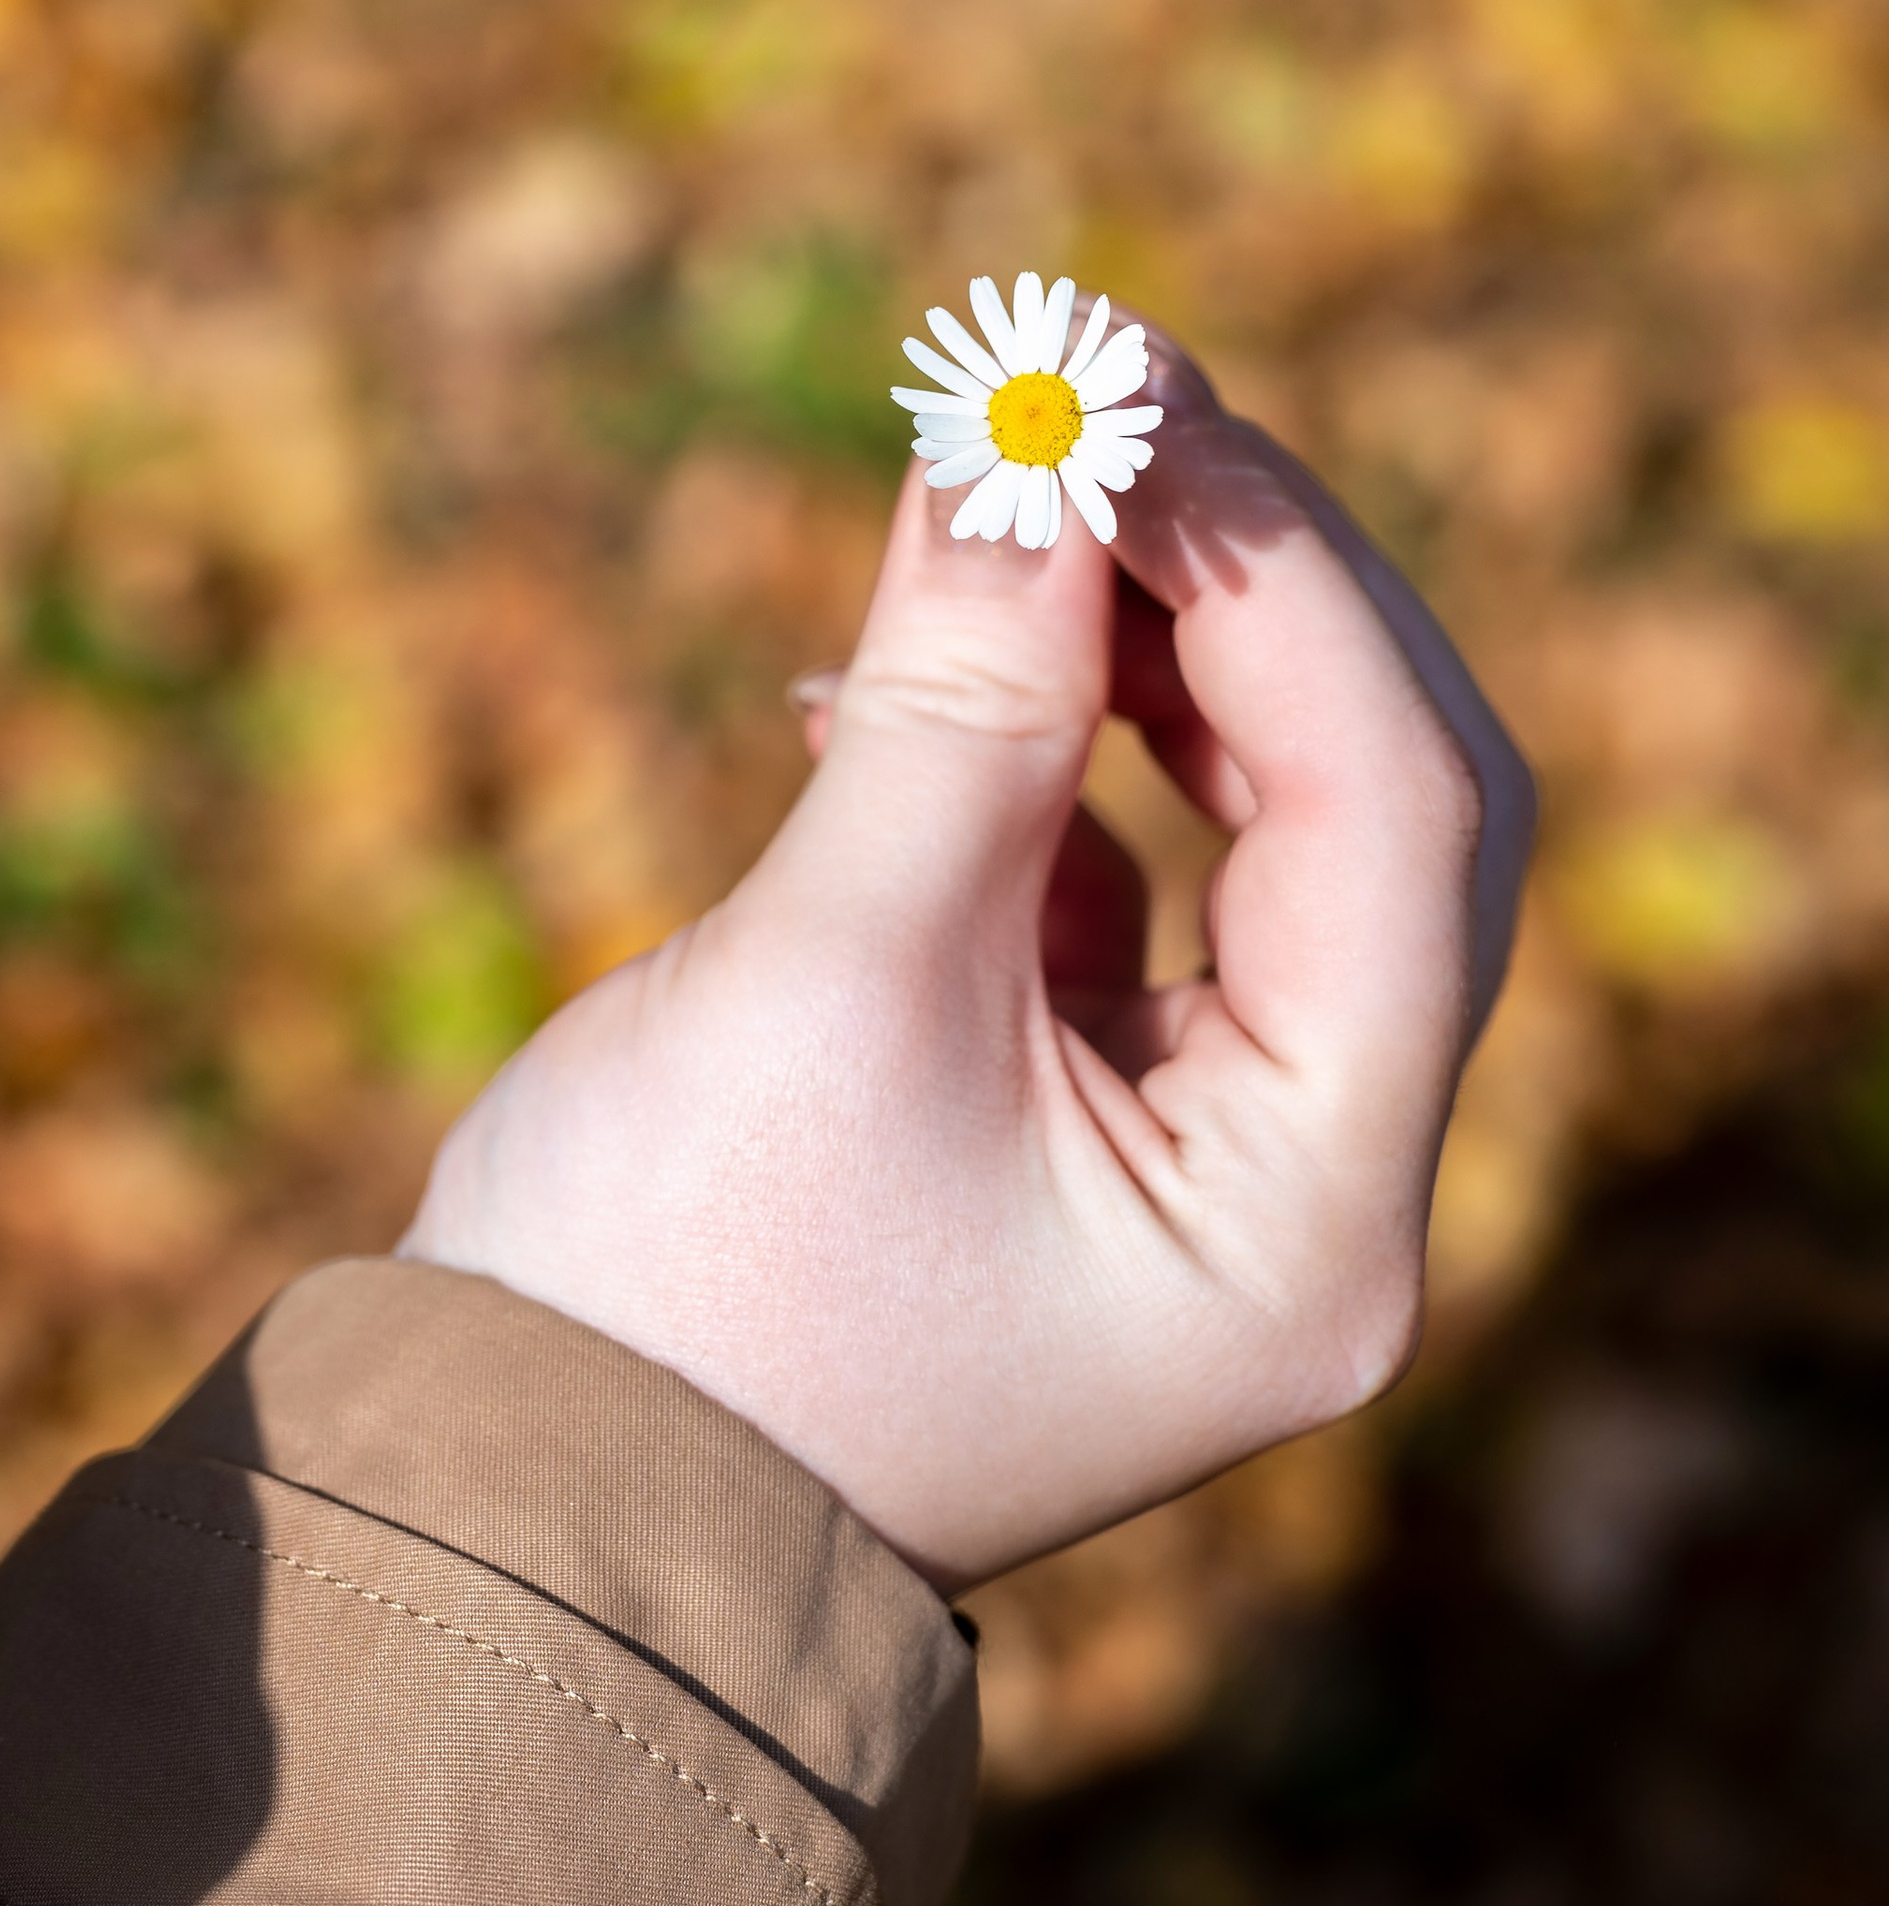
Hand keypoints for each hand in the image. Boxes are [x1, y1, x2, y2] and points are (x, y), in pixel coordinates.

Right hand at [401, 341, 1533, 1594]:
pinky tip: (895, 678)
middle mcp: (1301, 1203)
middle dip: (1243, 592)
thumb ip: (955, 692)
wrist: (509, 1513)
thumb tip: (1030, 421)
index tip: (1132, 392)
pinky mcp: (1072, 1131)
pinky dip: (1041, 757)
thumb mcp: (828, 973)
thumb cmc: (665, 1299)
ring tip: (1012, 489)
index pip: (1396, 823)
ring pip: (1258, 835)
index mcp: (1307, 1223)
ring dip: (1145, 651)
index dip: (1277, 577)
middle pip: (1373, 815)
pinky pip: (1120, 891)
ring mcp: (1196, 1169)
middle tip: (1103, 393)